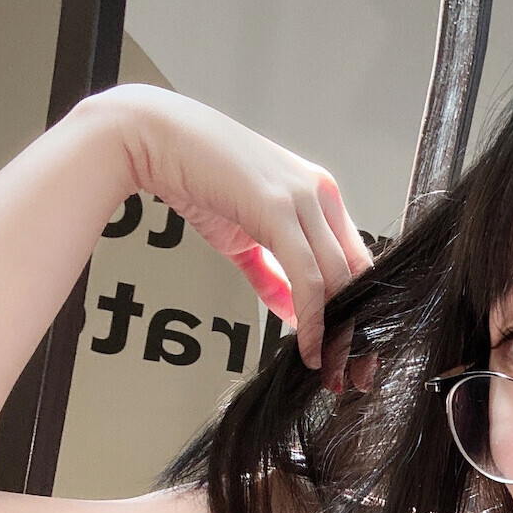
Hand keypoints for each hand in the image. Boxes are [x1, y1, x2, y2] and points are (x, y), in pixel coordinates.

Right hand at [90, 83, 374, 379]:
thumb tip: (294, 312)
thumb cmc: (196, 177)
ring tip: (331, 370)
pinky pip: (308, 277)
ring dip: (337, 334)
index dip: (359, 311)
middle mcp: (319, 193)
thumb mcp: (245, 236)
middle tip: (353, 374)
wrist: (153, 138)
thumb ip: (273, 274)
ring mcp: (302, 197)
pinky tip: (310, 347)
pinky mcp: (278, 208)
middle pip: (357, 276)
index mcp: (318, 194)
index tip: (354, 350)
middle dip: (357, 332)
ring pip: (338, 280)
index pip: (356, 262)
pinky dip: (313, 319)